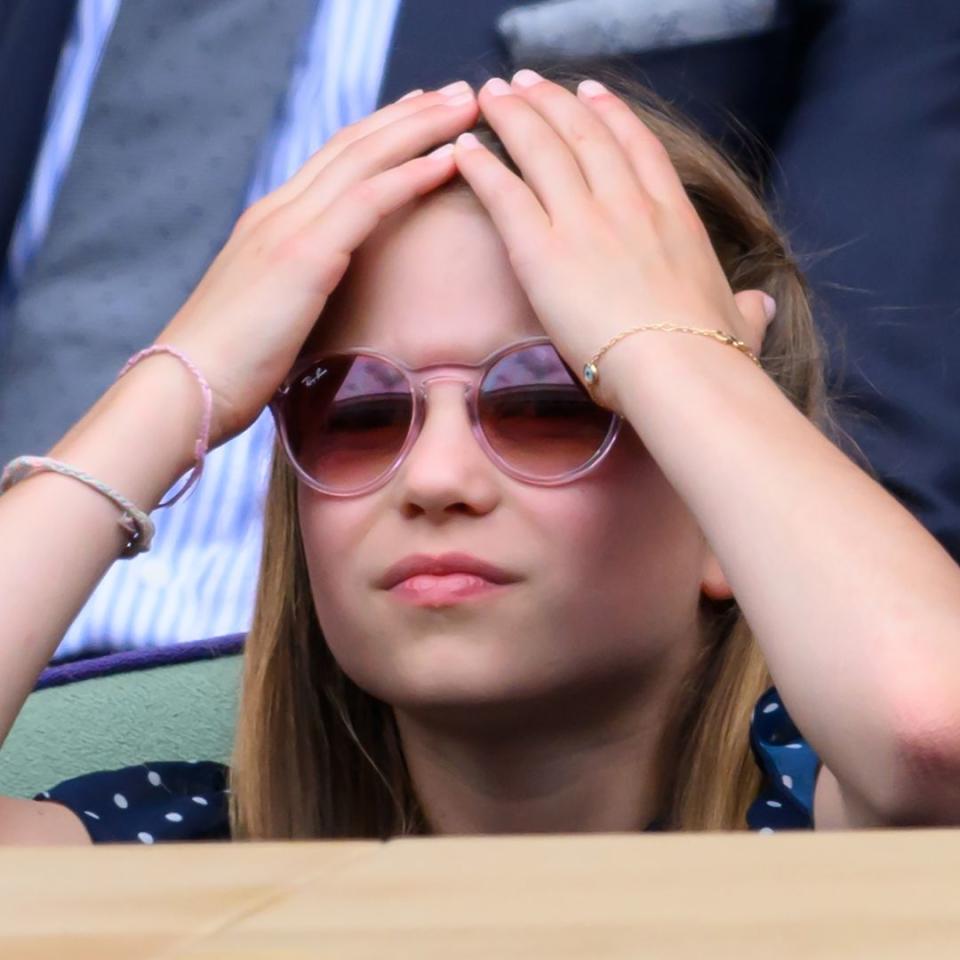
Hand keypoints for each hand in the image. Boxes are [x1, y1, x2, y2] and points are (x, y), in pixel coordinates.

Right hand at [151, 83, 478, 446]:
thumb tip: (323, 301)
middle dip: (411, 114)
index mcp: (269, 223)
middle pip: (354, 143)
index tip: (421, 114)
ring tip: (466, 105)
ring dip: (421, 127)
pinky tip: (448, 159)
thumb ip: (295, 290)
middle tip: (458, 92)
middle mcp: (278, 211)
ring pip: (364, 157)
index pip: (333, 160)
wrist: (183, 387)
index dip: (380, 132)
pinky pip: (367, 200)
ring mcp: (288, 227)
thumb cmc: (225, 368)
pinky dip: (411, 175)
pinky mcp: (303, 255)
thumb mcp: (267, 314)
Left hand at [452, 73, 773, 411]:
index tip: (590, 92)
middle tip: (525, 82)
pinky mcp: (542, 250)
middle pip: (582, 134)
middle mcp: (627, 205)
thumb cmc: (711, 353)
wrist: (678, 368)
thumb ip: (745, 308)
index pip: (637, 147)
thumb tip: (759, 305)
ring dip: (514, 115)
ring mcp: (584, 221)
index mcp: (673, 217)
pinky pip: (504, 193)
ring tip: (492, 94)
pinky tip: (465, 146)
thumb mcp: (738, 322)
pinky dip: (482, 165)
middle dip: (551, 101)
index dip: (610, 114)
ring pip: (542, 149)